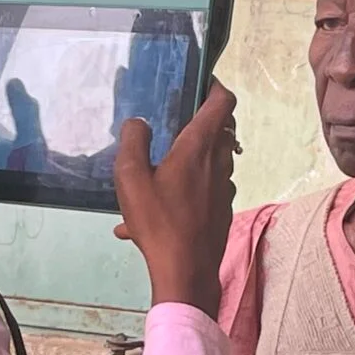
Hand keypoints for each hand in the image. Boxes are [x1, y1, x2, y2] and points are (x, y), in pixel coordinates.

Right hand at [113, 81, 237, 316]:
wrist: (186, 272)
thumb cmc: (159, 222)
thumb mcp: (131, 179)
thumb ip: (133, 143)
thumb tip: (139, 123)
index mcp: (199, 147)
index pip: (223, 103)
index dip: (216, 87)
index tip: (201, 82)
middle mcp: (218, 164)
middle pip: (221, 130)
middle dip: (202, 121)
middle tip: (175, 122)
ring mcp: (224, 189)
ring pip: (213, 161)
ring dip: (191, 158)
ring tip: (155, 175)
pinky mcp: (221, 211)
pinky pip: (203, 191)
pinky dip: (183, 192)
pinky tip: (149, 217)